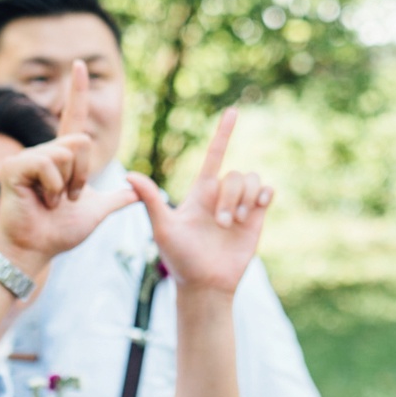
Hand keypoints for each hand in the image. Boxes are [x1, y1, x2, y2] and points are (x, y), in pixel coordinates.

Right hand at [0, 61, 137, 265]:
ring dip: (67, 184)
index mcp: (61, 157)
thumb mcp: (95, 212)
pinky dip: (53, 188)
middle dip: (83, 175)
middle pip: (81, 141)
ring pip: (67, 152)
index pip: (74, 118)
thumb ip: (115, 199)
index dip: (78, 92)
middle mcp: (43, 151)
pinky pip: (49, 163)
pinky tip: (41, 202)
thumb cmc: (58, 233)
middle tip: (67, 199)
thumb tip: (138, 192)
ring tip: (52, 202)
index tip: (80, 64)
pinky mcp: (14, 166)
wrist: (35, 251)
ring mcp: (27, 157)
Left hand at [128, 108, 273, 293]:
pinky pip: (267, 191)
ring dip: (242, 199)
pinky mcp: (256, 218)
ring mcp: (240, 206)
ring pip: (251, 180)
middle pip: (234, 173)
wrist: (204, 284)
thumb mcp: (162, 227)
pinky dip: (263, 194)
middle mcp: (222, 195)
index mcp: (201, 192)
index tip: (233, 111)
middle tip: (219, 223)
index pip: (214, 155)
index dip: (223, 134)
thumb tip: (128, 174)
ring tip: (233, 223)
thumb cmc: (180, 258)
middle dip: (228, 196)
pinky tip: (254, 208)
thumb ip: (151, 200)